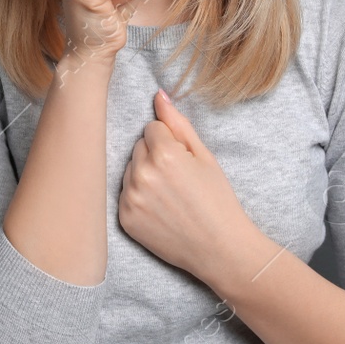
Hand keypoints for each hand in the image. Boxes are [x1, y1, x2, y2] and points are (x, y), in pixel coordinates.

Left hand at [118, 88, 252, 280]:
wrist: (219, 248)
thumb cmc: (218, 200)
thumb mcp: (205, 156)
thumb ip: (178, 124)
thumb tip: (158, 94)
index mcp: (163, 153)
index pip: (152, 128)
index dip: (171, 143)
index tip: (185, 162)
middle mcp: (141, 174)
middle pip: (138, 147)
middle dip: (155, 156)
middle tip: (179, 180)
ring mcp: (130, 198)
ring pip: (130, 170)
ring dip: (145, 176)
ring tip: (170, 196)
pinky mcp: (125, 219)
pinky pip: (125, 194)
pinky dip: (139, 198)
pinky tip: (161, 210)